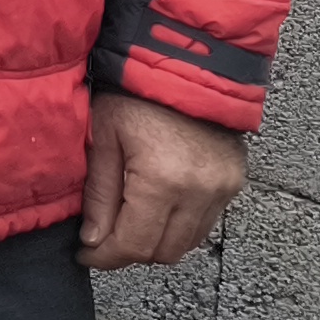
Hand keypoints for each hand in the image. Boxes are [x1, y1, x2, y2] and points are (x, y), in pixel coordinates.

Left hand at [80, 88, 244, 269]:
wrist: (186, 62)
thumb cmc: (135, 92)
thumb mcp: (104, 137)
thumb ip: (99, 194)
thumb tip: (93, 241)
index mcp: (164, 181)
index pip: (135, 245)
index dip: (105, 257)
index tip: (85, 253)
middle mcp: (201, 192)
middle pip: (164, 253)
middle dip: (129, 253)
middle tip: (101, 241)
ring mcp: (223, 189)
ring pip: (188, 243)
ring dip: (156, 243)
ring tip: (126, 225)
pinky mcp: (234, 183)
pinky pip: (205, 224)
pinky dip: (179, 227)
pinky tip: (156, 209)